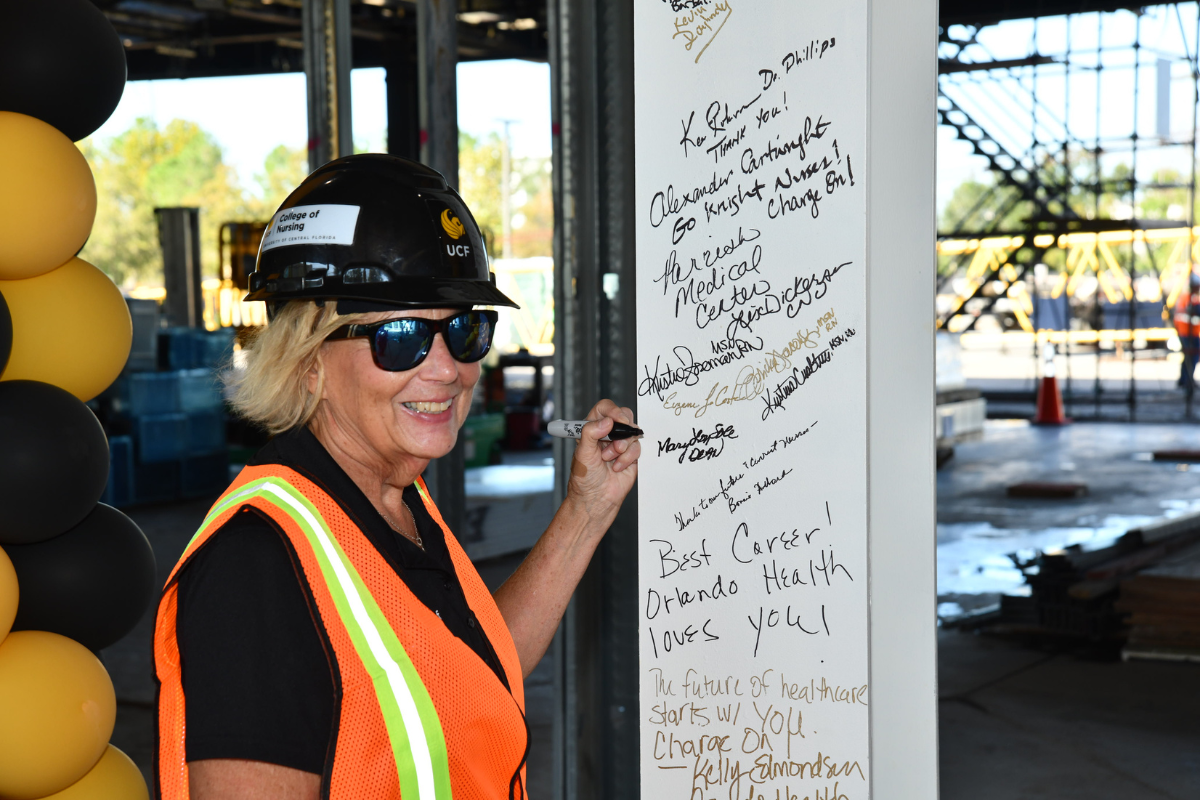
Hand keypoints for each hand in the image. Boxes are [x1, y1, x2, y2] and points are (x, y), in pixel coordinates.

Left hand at [564, 399, 639, 530]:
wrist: (596, 500)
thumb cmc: (584, 479)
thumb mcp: (582, 453)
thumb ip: (591, 432)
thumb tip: (607, 421)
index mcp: (591, 429)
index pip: (604, 409)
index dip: (612, 411)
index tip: (616, 420)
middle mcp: (607, 434)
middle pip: (623, 416)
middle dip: (622, 429)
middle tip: (616, 441)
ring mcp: (620, 444)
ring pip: (632, 432)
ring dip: (622, 446)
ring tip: (610, 459)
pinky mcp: (631, 456)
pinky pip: (637, 448)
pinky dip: (628, 458)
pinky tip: (617, 467)